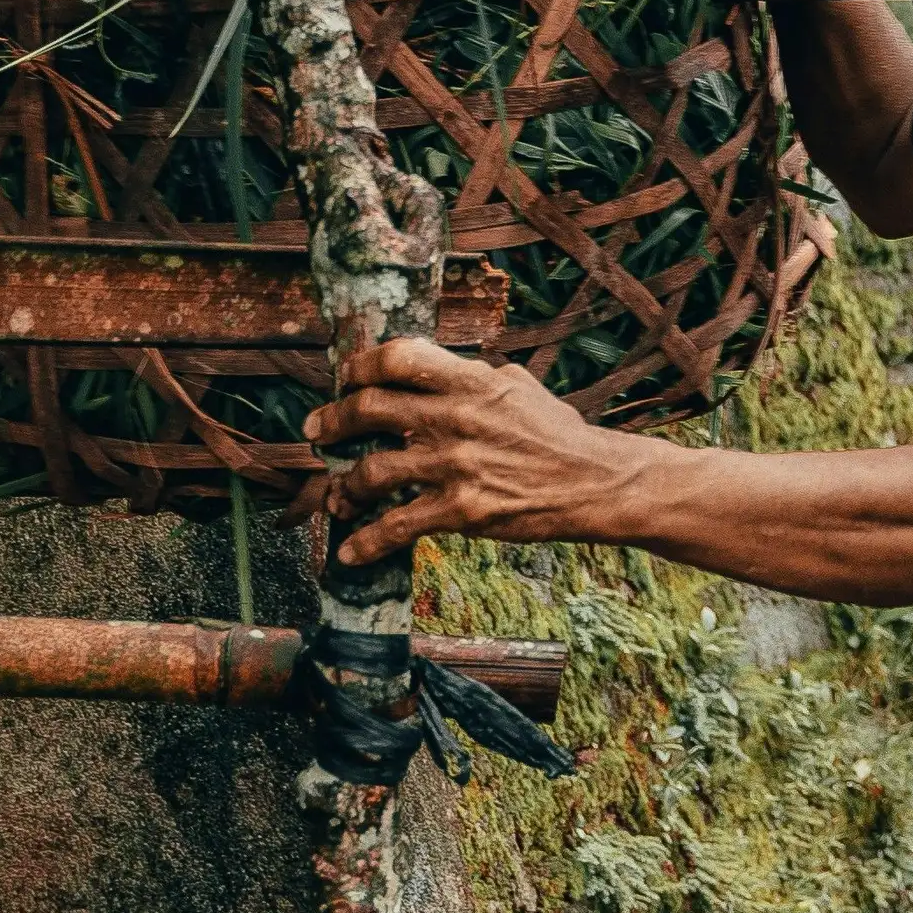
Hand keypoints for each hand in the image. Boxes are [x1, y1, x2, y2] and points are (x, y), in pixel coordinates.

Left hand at [302, 339, 634, 566]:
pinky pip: (396, 527)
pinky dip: (365, 543)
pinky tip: (349, 554)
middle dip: (332, 421)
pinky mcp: (461, 510)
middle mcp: (454, 418)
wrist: (595, 482)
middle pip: (367, 409)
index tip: (346, 380)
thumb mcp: (520, 388)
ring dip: (343, 486)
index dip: (359, 367)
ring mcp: (454, 465)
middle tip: (317, 432)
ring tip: (337, 496)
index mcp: (469, 381)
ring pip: (370, 472)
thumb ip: (478, 377)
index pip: (396, 359)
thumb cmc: (561, 435)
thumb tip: (448, 369)